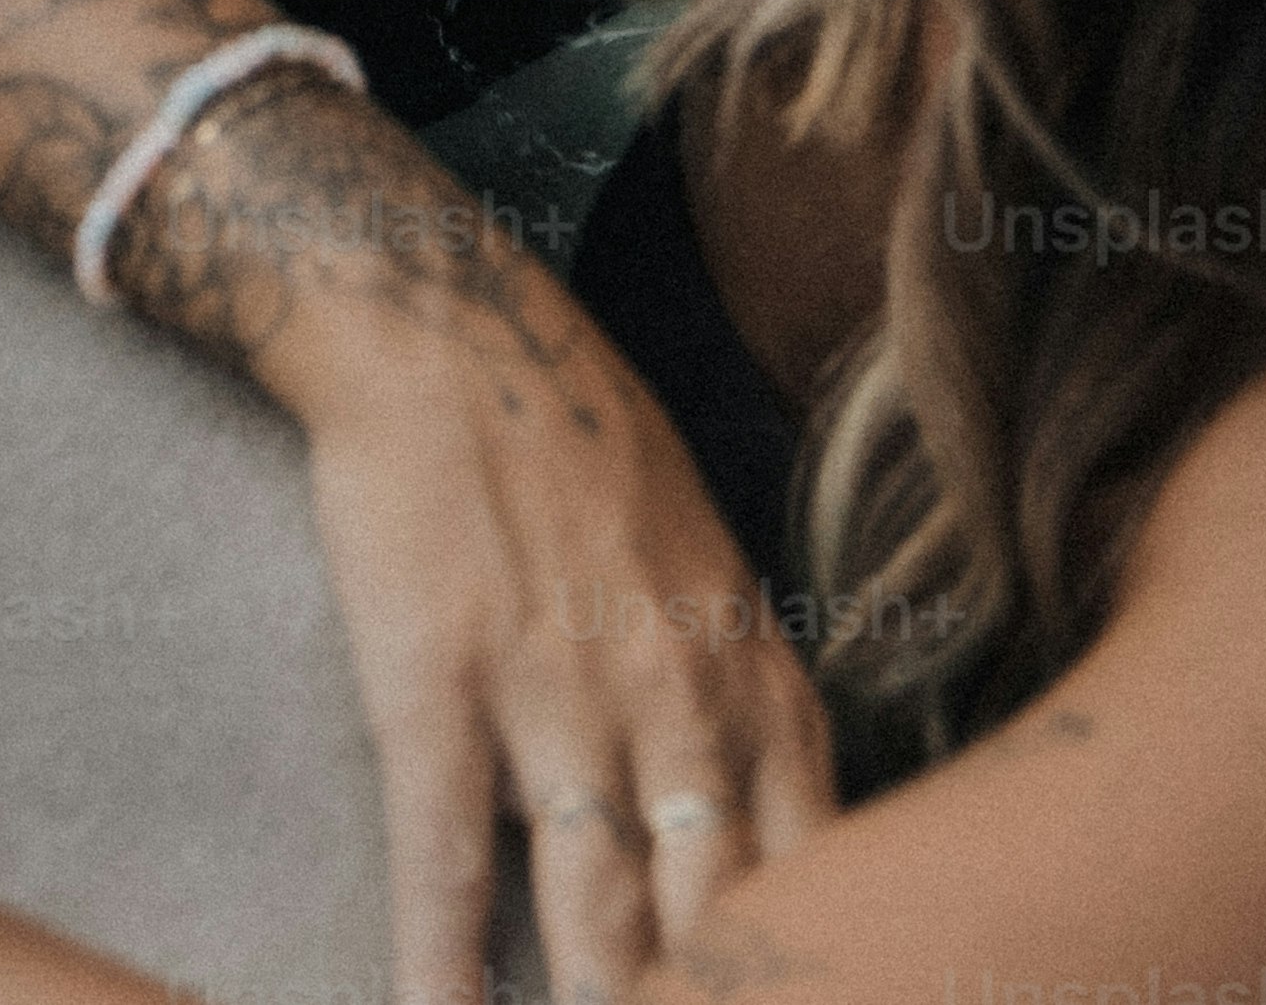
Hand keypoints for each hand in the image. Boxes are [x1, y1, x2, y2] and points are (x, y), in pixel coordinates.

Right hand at [285, 256, 834, 1001]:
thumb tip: (784, 847)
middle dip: (715, 995)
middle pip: (720, 921)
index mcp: (757, 686)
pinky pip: (447, 856)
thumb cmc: (582, 448)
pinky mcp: (440, 685)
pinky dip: (444, 963)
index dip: (821, 966)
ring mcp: (559, 699)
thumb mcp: (716, 575)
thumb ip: (750, 712)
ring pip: (600, 912)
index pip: (824, 879)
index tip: (818, 999)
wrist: (447, 328)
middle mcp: (678, 709)